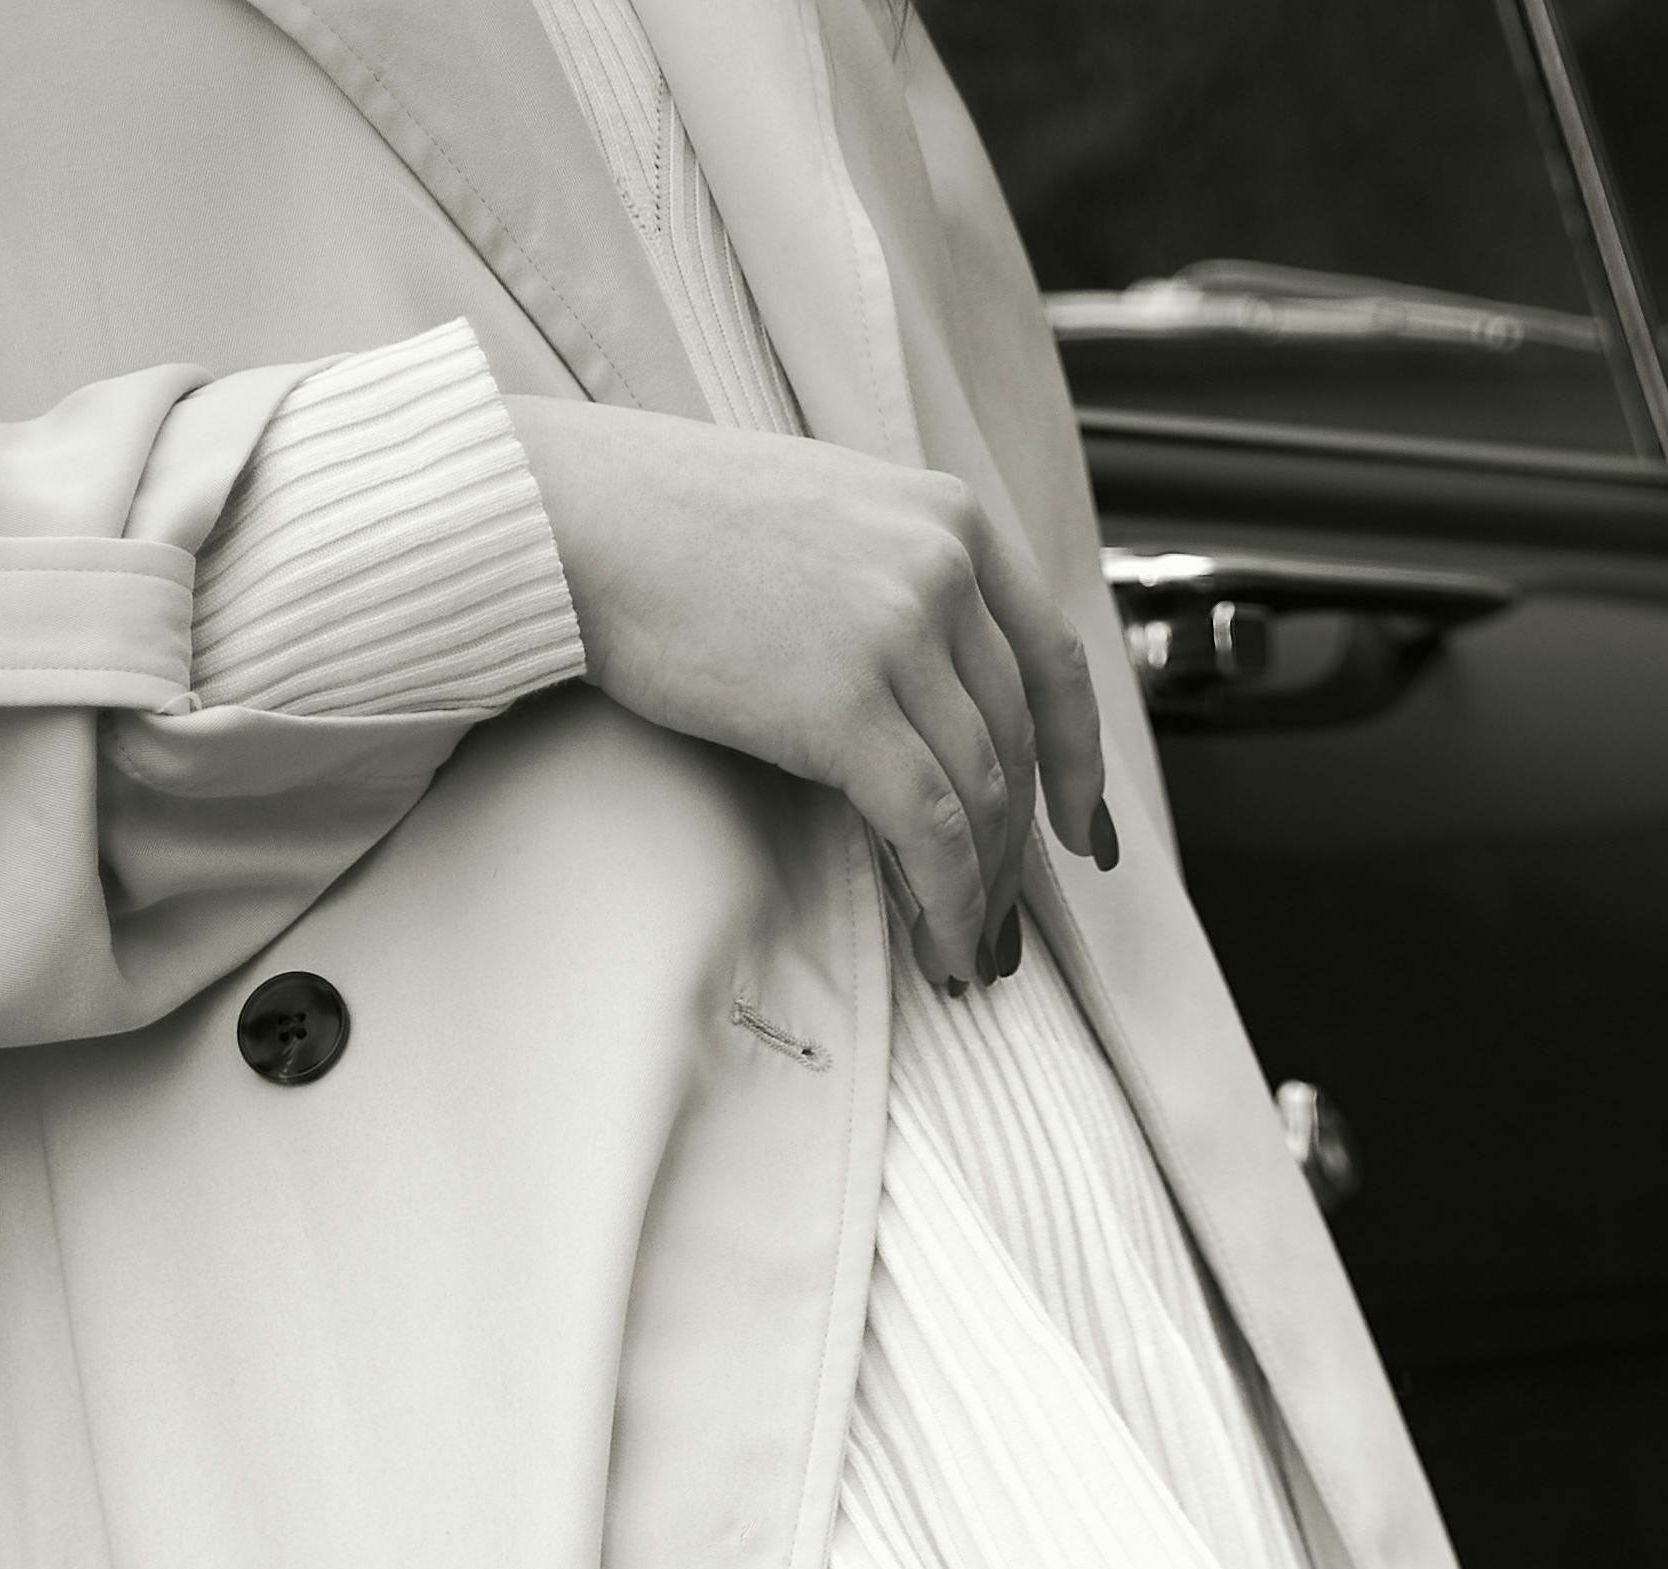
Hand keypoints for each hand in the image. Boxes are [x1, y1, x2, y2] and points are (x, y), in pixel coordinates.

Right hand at [508, 405, 1110, 981]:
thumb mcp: (826, 519)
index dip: (1079, 761)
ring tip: (966, 951)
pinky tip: (943, 950)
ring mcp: (900, 634)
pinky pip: (932, 833)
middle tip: (1004, 925)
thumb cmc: (673, 526)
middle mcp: (942, 567)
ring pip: (982, 797)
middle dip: (1018, 853)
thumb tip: (929, 693)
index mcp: (948, 517)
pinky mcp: (847, 707)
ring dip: (981, 892)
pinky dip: (949, 904)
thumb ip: (896, 584)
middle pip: (1016, 743)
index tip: (1084, 834)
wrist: (583, 518)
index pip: (1053, 658)